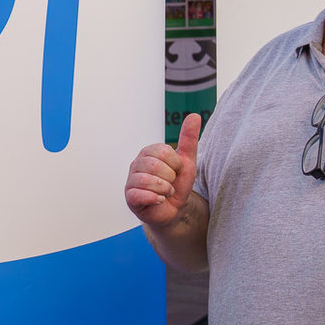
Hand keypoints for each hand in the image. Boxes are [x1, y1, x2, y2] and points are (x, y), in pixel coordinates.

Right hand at [125, 114, 199, 228]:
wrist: (175, 209)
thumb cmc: (178, 184)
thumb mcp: (187, 161)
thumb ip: (189, 139)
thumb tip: (194, 115)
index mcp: (149, 152)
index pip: (164, 152)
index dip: (176, 165)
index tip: (176, 171)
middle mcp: (137, 164)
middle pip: (155, 166)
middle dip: (170, 178)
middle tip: (170, 184)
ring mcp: (131, 180)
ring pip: (147, 180)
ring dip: (164, 190)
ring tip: (165, 193)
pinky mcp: (129, 197)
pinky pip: (141, 194)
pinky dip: (156, 199)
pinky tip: (159, 200)